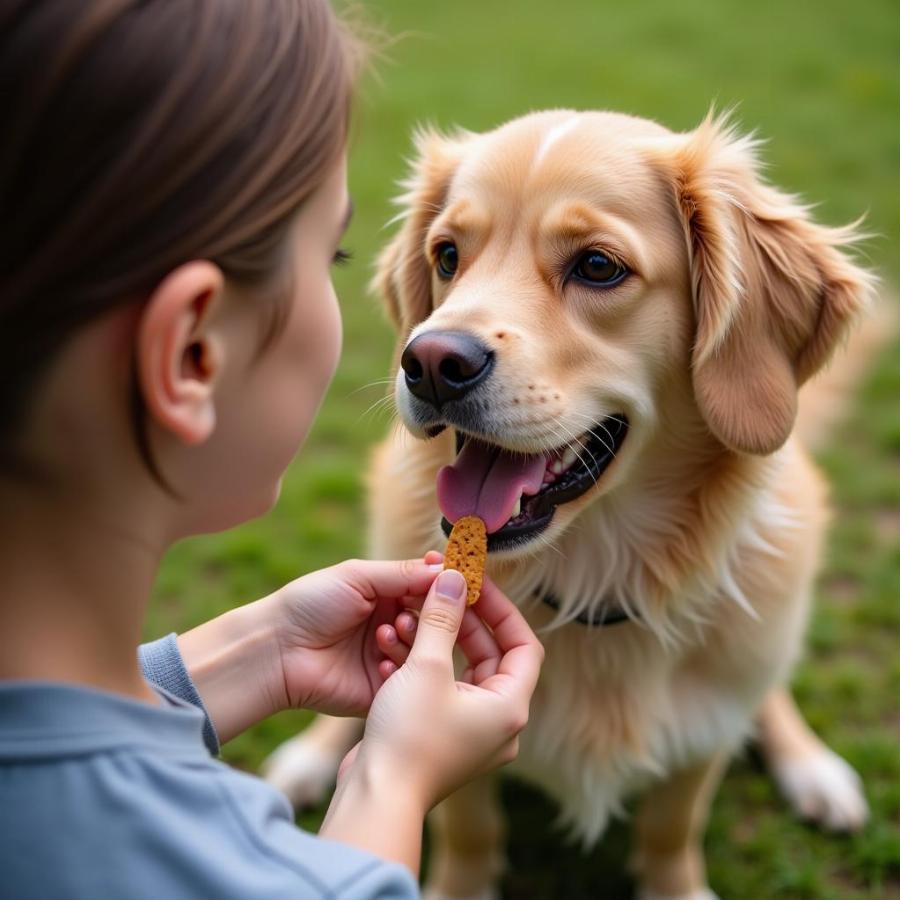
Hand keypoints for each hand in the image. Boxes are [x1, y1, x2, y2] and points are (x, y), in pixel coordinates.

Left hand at [268, 555, 447, 716]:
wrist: (276, 652)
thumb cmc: (310, 604)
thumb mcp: (357, 577)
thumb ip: (403, 573)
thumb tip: (447, 567)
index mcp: (388, 595)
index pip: (431, 588)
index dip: (447, 584)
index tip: (463, 580)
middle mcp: (394, 625)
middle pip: (435, 619)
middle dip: (433, 613)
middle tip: (415, 610)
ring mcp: (391, 658)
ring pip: (426, 648)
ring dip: (412, 637)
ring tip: (386, 633)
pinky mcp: (385, 690)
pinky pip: (410, 680)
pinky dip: (401, 667)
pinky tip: (380, 658)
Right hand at [338, 568, 544, 810]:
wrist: (376, 798)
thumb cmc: (408, 736)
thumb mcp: (427, 667)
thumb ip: (442, 619)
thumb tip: (455, 578)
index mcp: (510, 707)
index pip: (523, 644)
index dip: (501, 609)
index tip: (476, 584)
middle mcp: (498, 723)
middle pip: (491, 656)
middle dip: (462, 621)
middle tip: (440, 592)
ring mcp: (470, 734)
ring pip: (461, 672)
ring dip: (436, 641)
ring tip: (408, 615)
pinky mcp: (442, 739)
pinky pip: (441, 691)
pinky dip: (423, 667)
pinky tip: (393, 647)